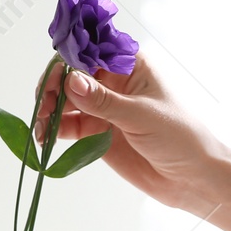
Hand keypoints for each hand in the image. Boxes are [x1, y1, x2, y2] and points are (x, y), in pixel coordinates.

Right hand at [34, 55, 230, 215]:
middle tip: (44, 108)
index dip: (68, 62)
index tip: (54, 79)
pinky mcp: (95, 132)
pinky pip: (67, 125)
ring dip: (49, 111)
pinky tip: (45, 138)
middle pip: (71, 76)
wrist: (190, 178)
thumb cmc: (179, 137)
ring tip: (41, 128)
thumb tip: (71, 82)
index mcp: (129, 66)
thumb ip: (103, 101)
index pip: (91, 53)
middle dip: (54, 89)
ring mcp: (103, 107)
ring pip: (65, 101)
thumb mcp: (141, 115)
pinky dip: (52, 130)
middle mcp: (113, 82)